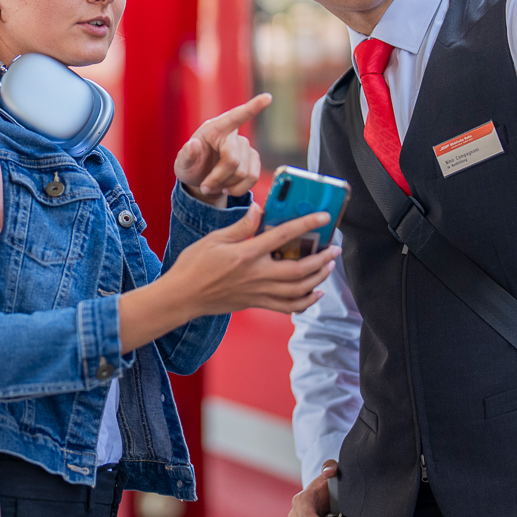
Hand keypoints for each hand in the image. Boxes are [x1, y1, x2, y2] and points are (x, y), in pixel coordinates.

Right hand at [163, 203, 339, 316]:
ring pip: (298, 290)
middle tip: (335, 249)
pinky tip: (315, 293)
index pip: (283, 236)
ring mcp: (258, 292)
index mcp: (247, 254)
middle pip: (299, 269)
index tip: (324, 217)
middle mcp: (256, 275)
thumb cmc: (194, 266)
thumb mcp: (215, 239)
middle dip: (322, 259)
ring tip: (328, 268)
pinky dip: (305, 302)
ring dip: (318, 279)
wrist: (182, 296)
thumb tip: (259, 208)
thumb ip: (241, 226)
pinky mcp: (256, 303)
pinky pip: (287, 307)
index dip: (306, 224)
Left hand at [175, 94, 269, 205]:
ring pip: (244, 173)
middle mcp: (232, 135)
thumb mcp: (182, 164)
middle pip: (232, 161)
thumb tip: (193, 145)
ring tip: (215, 186)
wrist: (201, 180)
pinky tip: (228, 187)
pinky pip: (253, 177)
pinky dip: (239, 189)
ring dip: (227, 185)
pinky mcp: (253, 160)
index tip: (267, 97)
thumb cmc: (191, 166)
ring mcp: (245, 147)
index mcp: (214, 129)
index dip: (253, 107)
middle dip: (218, 178)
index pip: (235, 116)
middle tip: (206, 187)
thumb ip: (186, 156)